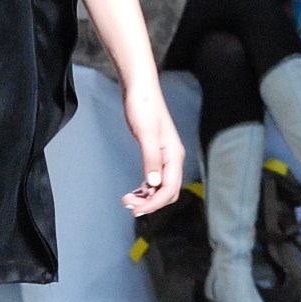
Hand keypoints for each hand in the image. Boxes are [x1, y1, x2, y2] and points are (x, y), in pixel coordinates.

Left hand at [120, 83, 185, 216]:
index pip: (169, 189)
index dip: (155, 203)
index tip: (137, 211)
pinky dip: (145, 189)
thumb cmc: (143, 107)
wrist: (140, 90)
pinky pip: (154, 180)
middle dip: (150, 203)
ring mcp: (165, 158)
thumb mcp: (145, 133)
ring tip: (127, 200)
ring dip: (146, 198)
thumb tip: (154, 183)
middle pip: (168, 192)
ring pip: (160, 188)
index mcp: (174, 155)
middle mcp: (172, 159)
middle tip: (128, 205)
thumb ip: (151, 158)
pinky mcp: (155, 155)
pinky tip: (133, 193)